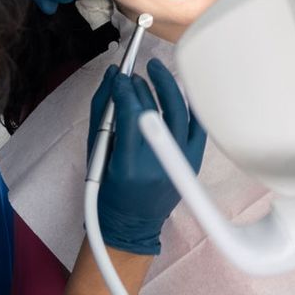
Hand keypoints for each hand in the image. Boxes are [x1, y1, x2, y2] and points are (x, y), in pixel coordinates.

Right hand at [89, 62, 208, 255]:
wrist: (132, 222)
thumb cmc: (109, 190)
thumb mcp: (97, 152)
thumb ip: (103, 112)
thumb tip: (112, 77)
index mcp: (129, 165)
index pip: (131, 115)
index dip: (125, 89)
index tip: (119, 77)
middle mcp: (158, 164)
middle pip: (155, 111)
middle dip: (143, 86)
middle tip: (134, 75)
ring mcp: (180, 163)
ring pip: (180, 113)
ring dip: (167, 87)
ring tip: (154, 72)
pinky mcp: (193, 161)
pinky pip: (197, 125)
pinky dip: (190, 104)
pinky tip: (180, 89)